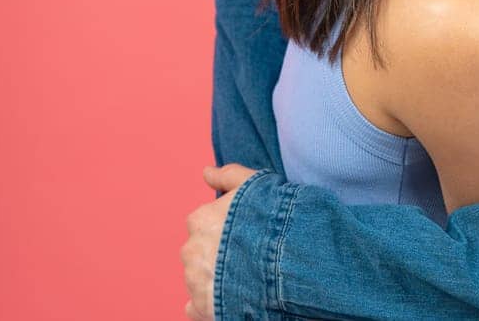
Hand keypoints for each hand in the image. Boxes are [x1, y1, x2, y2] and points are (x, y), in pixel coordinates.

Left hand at [181, 164, 258, 320]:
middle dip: (217, 255)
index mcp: (200, 220)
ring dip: (215, 278)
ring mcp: (196, 280)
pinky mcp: (203, 306)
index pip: (203, 224)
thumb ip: (228, 176)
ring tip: (245, 278)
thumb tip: (205, 172)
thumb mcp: (254, 184)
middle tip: (246, 257)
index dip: (225, 229)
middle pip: (199, 252)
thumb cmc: (272, 216)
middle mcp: (192, 249)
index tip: (243, 234)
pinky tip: (229, 301)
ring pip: (199, 278)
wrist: (286, 256)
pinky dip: (208, 306)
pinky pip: (196, 308)